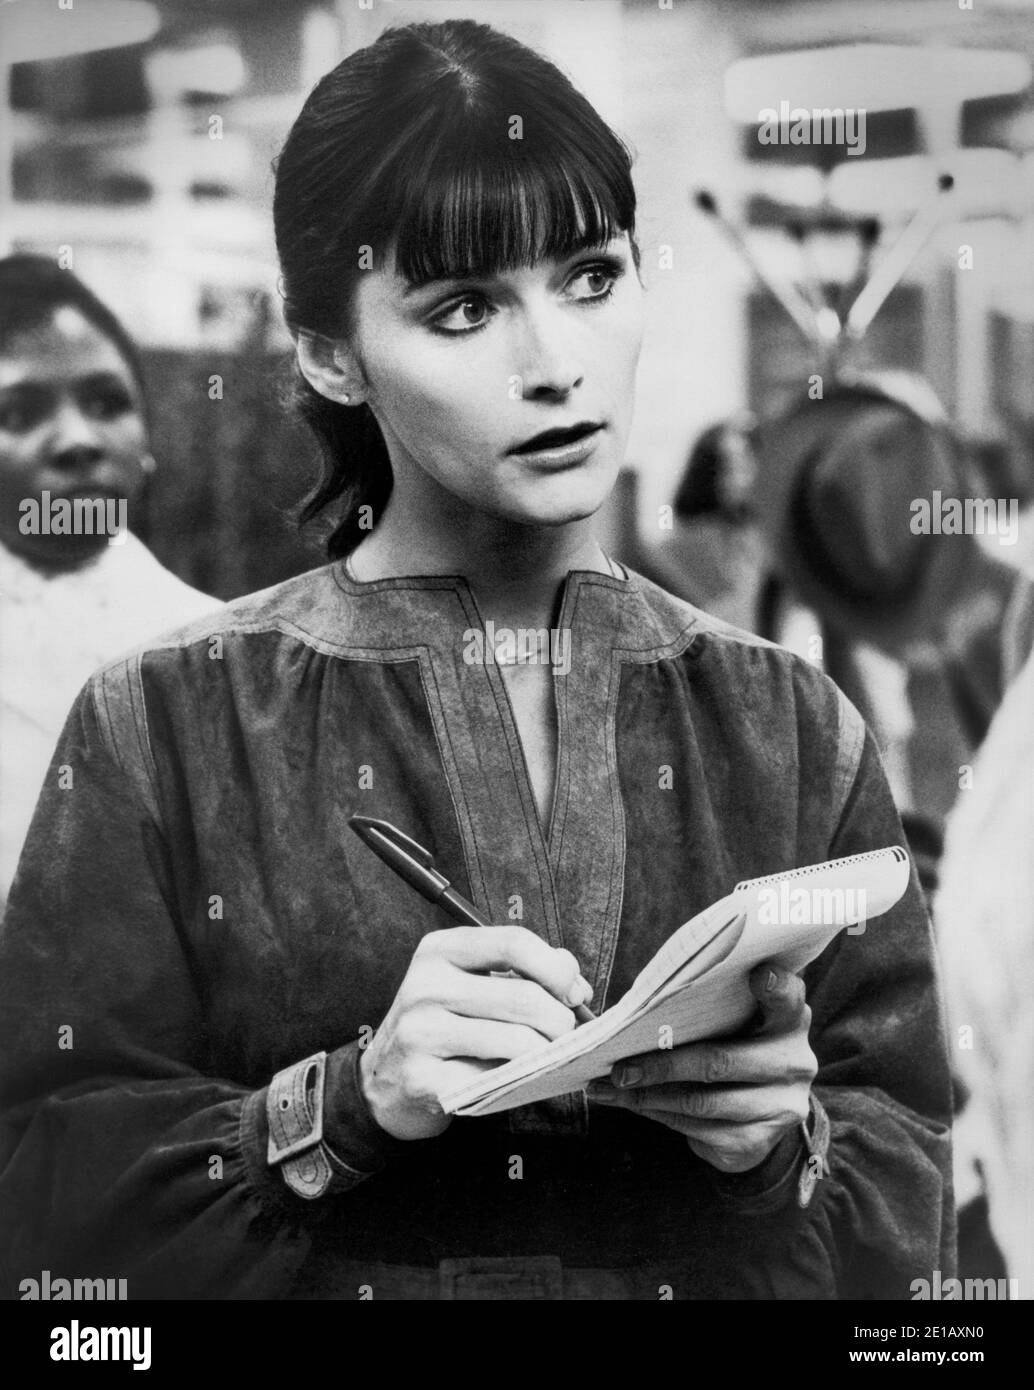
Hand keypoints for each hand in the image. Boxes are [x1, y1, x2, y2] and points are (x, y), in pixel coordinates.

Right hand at [359, 926, 592, 1140]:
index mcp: (440, 950)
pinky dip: (518, 1082)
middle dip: (561, 1021)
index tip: (574, 993)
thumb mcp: (474, 983)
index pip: (513, 942)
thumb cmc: (444, 1025)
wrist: (385, 1078)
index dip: (556, 968)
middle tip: (567, 1037)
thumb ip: (524, 972)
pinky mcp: (422, 1079)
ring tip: (549, 1058)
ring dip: (548, 1055)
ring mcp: (420, 1032)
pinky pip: (495, 1080)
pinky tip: (516, 1079)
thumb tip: (576, 985)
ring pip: (517, 1041)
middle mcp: (426, 985)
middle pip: (523, 996)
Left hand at [587, 962, 815, 1172]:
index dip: (776, 986)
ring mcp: (779, 1107)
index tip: (759, 973)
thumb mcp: (736, 1023)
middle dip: (660, 1066)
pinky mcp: (757, 1143)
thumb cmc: (735, 1048)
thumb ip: (712, 1008)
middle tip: (619, 1069)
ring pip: (701, 1103)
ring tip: (612, 1088)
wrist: (762, 1113)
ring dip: (648, 1096)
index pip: (788, 998)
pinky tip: (633, 1105)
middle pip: (719, 1062)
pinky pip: (697, 1131)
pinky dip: (659, 1116)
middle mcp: (793, 1064)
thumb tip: (639, 1014)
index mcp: (788, 1022)